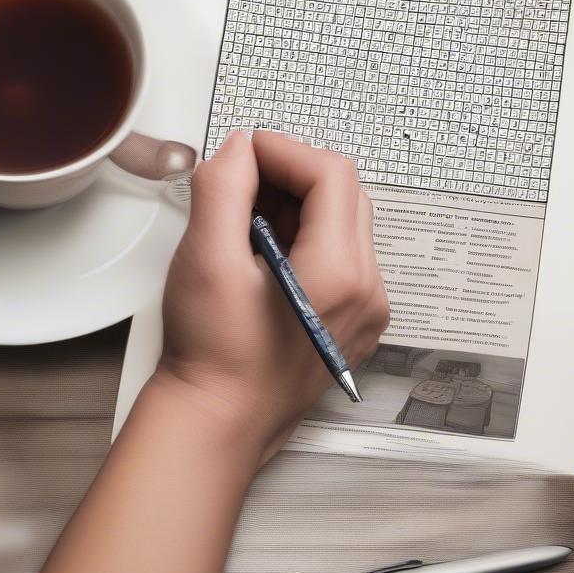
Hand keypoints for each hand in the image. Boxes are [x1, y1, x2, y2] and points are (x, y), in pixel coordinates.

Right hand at [160, 130, 389, 462]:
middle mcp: (367, 291)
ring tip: (244, 220)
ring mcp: (365, 311)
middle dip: (292, 174)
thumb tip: (239, 149)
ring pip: (343, 223)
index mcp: (341, 273)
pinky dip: (304, 237)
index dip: (285, 150)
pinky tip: (262, 252)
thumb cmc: (214, 355)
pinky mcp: (351, 323)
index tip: (244, 151)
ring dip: (297, 205)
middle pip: (344, 195)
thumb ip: (223, 189)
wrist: (219, 423)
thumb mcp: (206, 258)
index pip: (331, 174)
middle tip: (241, 182)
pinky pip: (339, 257)